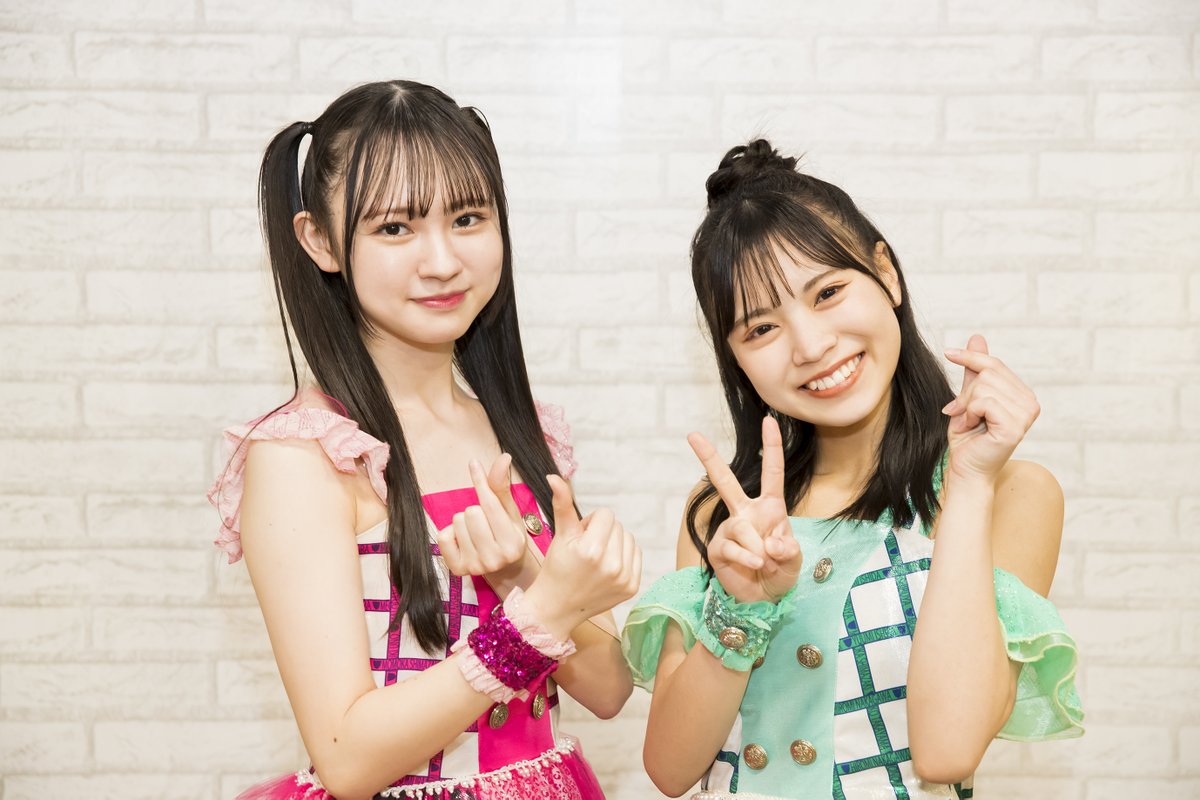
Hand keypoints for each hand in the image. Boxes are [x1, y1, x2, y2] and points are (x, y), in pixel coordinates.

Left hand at [436, 454, 538, 594]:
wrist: (503, 567)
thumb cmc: (507, 533)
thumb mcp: (510, 511)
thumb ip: (503, 486)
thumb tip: (504, 457)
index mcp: (513, 543)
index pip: (491, 504)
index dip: (481, 481)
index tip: (473, 463)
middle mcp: (496, 558)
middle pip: (471, 512)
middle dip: (475, 510)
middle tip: (484, 522)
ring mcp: (476, 566)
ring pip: (457, 522)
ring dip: (464, 522)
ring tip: (476, 531)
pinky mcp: (458, 570)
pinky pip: (443, 537)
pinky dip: (450, 533)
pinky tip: (463, 540)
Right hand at [521, 475, 641, 639]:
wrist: (557, 607)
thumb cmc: (556, 568)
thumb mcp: (559, 535)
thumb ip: (562, 504)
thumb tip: (554, 476)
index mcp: (592, 549)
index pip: (605, 514)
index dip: (590, 523)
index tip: (579, 539)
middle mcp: (611, 564)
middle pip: (617, 525)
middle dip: (602, 532)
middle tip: (585, 551)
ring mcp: (624, 578)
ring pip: (628, 538)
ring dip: (614, 543)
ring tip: (596, 558)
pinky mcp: (632, 587)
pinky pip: (636, 554)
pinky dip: (624, 556)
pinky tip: (607, 566)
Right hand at [687, 416, 801, 603]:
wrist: (763, 600)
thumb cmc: (780, 572)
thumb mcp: (794, 559)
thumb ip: (787, 549)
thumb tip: (769, 543)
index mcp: (769, 508)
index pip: (771, 473)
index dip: (771, 447)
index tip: (769, 420)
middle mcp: (746, 513)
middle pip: (725, 481)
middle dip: (709, 458)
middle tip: (692, 435)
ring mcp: (729, 529)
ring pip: (741, 528)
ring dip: (758, 549)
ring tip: (765, 563)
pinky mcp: (717, 548)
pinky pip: (732, 547)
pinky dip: (748, 559)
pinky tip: (755, 566)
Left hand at [942, 335, 1040, 485]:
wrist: (966, 469)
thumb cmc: (967, 438)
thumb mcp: (968, 398)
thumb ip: (975, 371)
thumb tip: (977, 338)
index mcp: (1022, 395)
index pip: (995, 365)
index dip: (971, 357)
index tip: (947, 352)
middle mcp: (1030, 403)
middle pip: (988, 373)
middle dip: (966, 392)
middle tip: (960, 412)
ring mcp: (1026, 415)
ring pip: (984, 387)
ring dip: (966, 405)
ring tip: (968, 422)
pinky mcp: (1015, 426)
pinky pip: (983, 402)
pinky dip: (968, 413)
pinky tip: (971, 427)